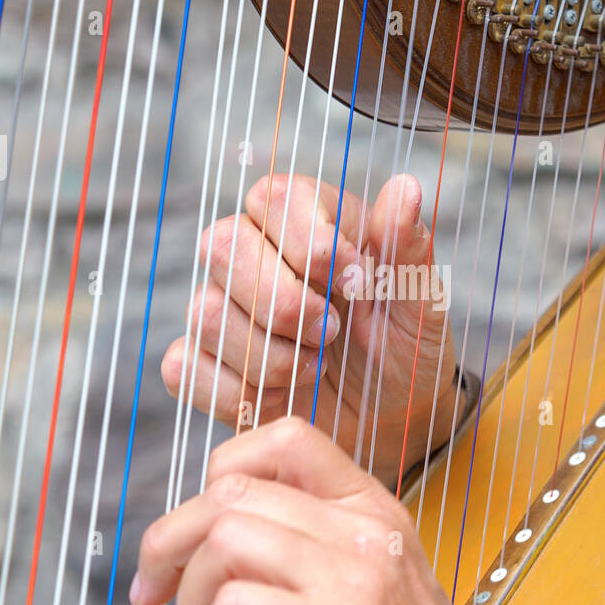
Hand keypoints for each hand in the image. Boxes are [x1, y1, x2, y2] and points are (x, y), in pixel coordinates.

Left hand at [130, 417, 604, 604]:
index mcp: (373, 508)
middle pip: (232, 494)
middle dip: (172, 542)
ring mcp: (354, 582)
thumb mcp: (373, 574)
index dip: (222, 471)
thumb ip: (311, 537)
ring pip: (224, 543)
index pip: (286, 438)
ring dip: (191, 597)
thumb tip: (213, 523)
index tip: (196, 523)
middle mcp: (366, 532)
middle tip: (158, 589)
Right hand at [160, 173, 467, 487]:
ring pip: (204, 312)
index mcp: (306, 219)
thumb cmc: (404, 345)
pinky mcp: (205, 363)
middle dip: (284, 303)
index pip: (272, 197)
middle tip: (331, 332)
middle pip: (222, 246)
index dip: (310, 243)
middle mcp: (254, 253)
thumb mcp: (419, 300)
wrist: (392, 417)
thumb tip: (406, 187)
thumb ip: (408, 245)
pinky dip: (239, 392)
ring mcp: (221, 307)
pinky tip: (282, 397)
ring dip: (270, 355)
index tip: (356, 283)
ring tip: (316, 368)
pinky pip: (185, 368)